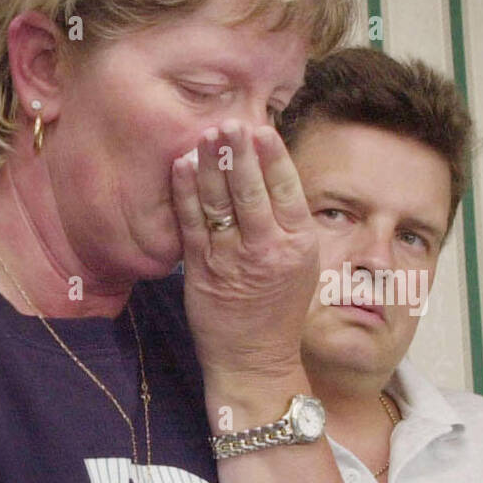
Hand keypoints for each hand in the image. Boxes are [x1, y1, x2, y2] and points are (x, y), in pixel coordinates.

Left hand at [172, 121, 316, 393]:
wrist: (254, 359)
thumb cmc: (277, 308)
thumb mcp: (301, 262)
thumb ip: (288, 222)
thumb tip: (270, 173)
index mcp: (299, 243)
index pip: (287, 189)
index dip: (272, 156)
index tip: (261, 128)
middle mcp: (268, 249)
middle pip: (251, 190)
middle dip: (239, 153)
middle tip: (228, 123)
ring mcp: (233, 260)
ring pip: (219, 203)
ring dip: (210, 165)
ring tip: (205, 135)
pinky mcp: (202, 271)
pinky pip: (192, 224)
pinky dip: (186, 193)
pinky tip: (181, 166)